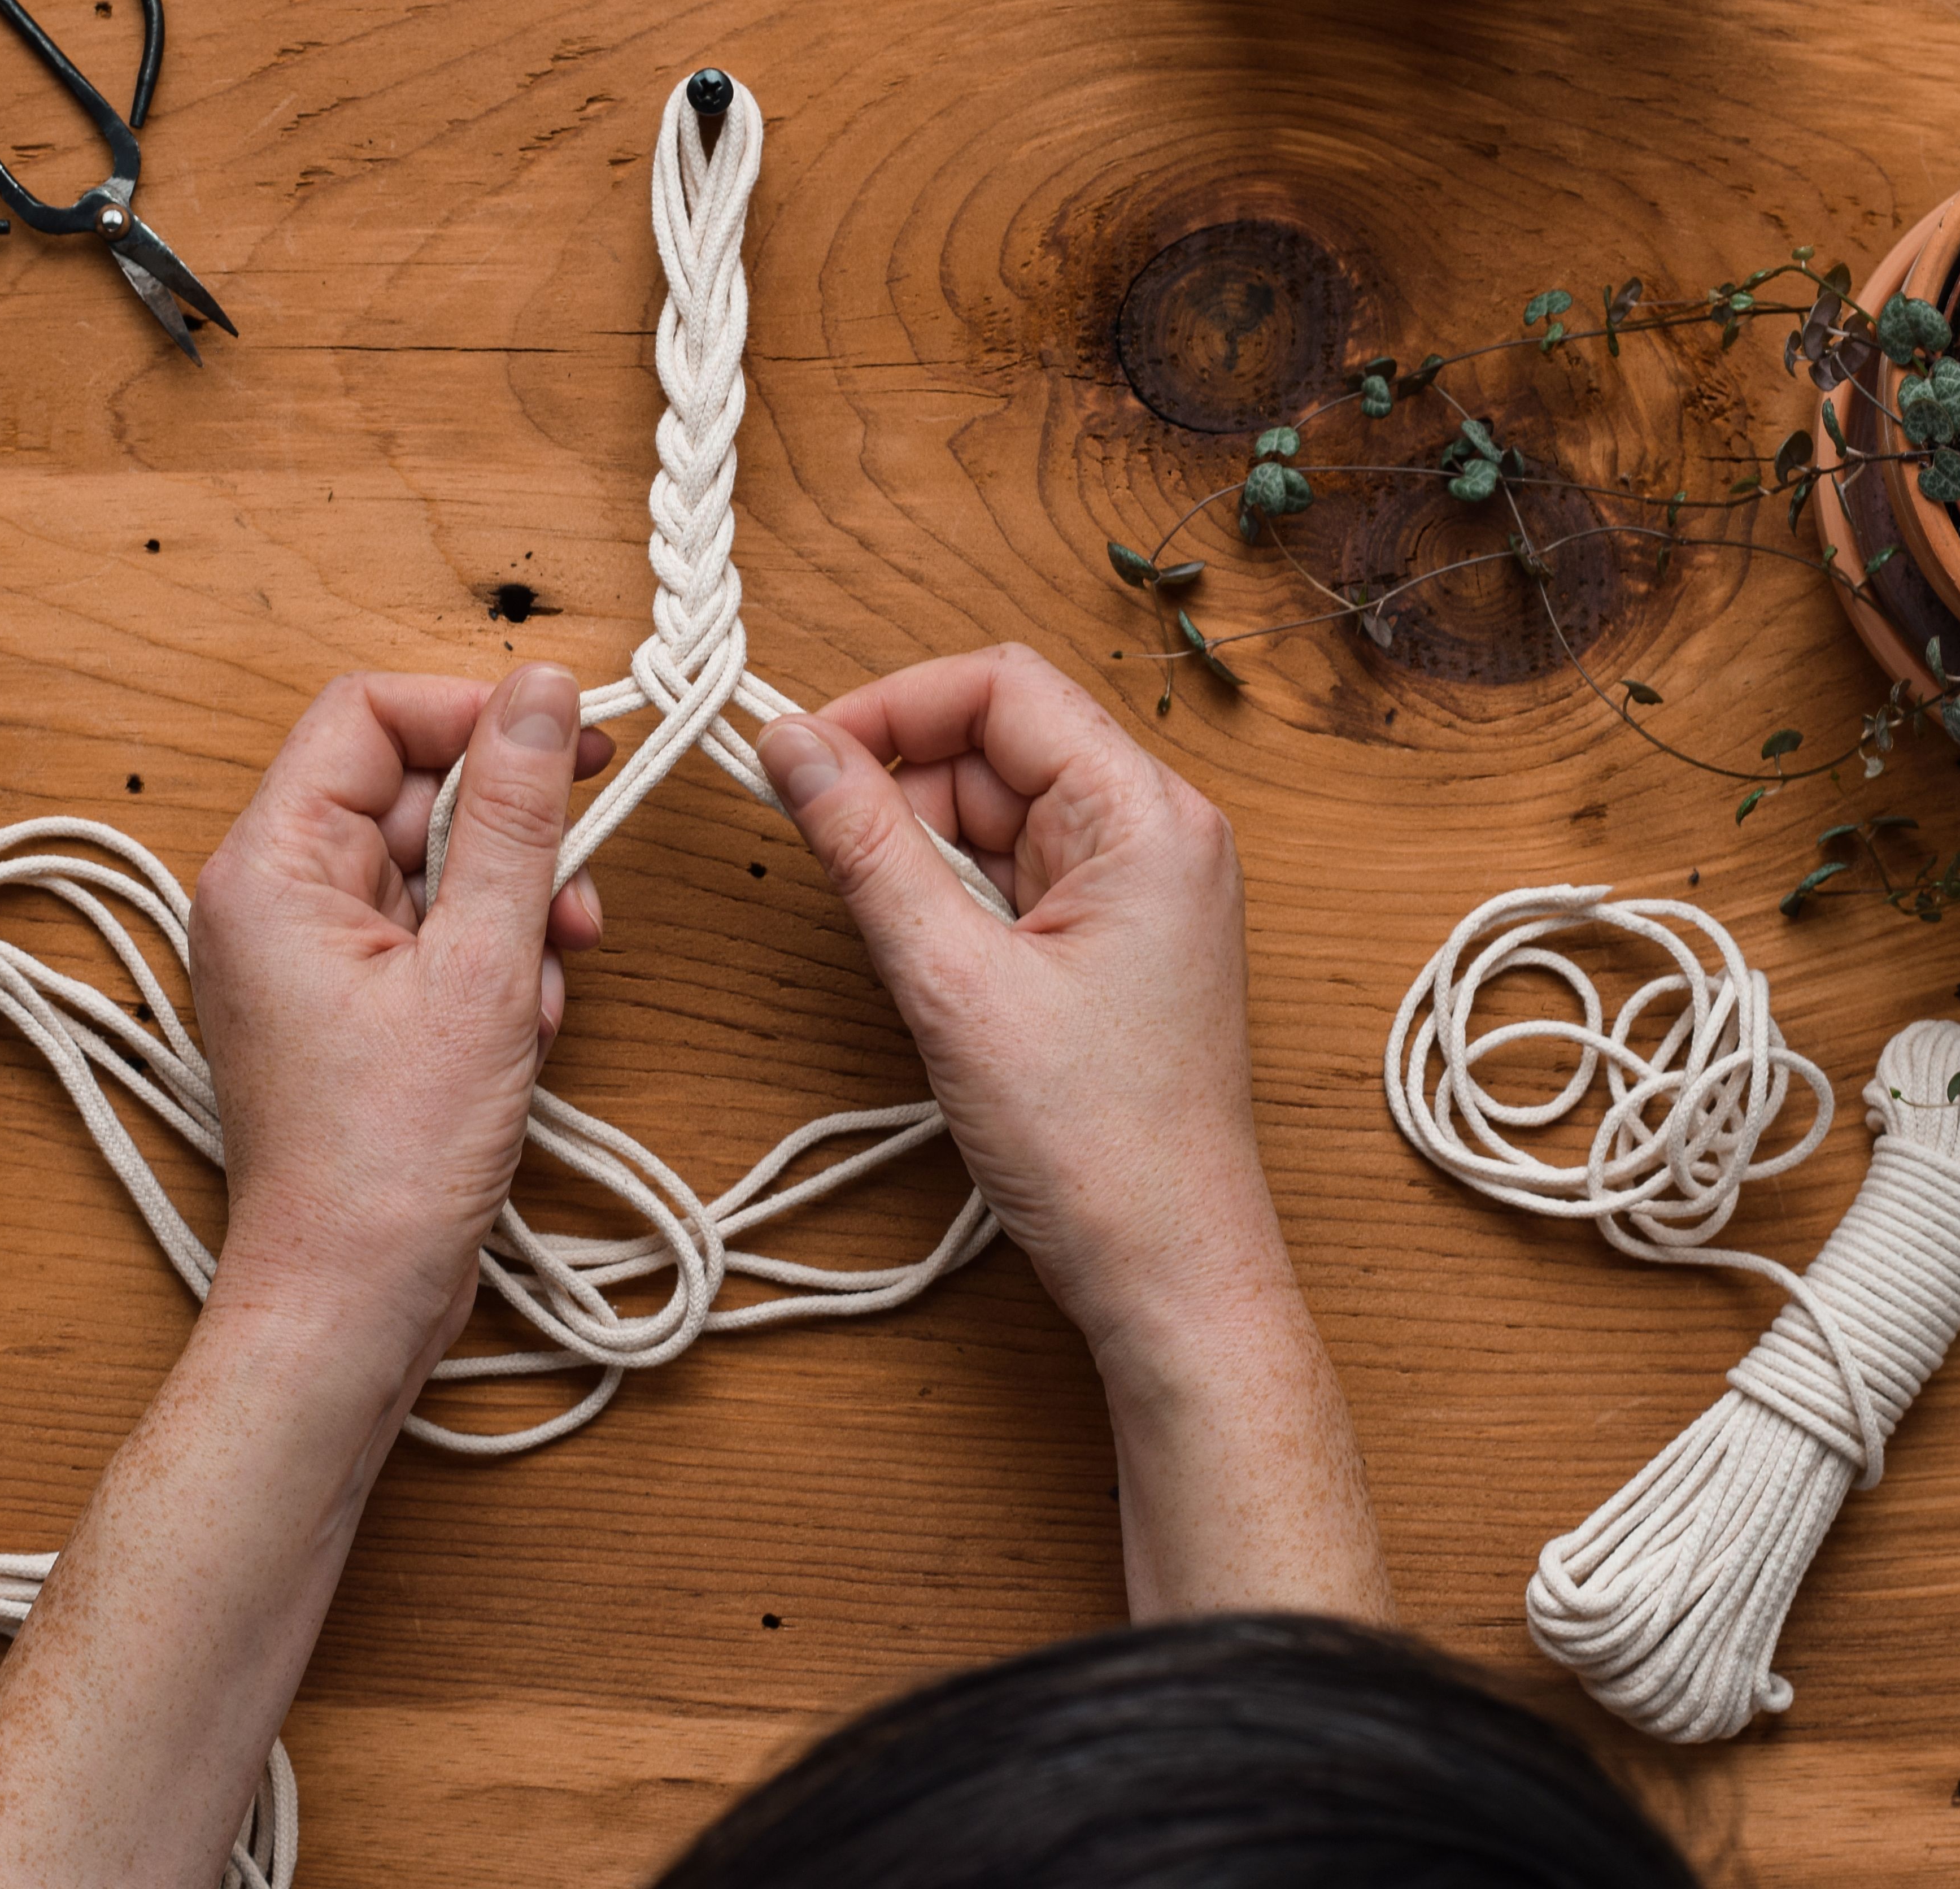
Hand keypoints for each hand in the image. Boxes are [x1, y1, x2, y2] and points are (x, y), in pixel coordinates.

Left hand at [189, 666, 609, 1370]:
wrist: (351, 1304)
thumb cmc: (390, 1160)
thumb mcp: (484, 969)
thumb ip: (518, 819)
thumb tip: (544, 695)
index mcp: (269, 867)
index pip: (368, 715)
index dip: (476, 714)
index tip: (571, 742)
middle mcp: (269, 897)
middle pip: (412, 793)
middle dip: (513, 842)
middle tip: (577, 903)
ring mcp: (305, 955)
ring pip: (437, 869)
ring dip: (515, 916)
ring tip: (544, 993)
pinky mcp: (344, 1005)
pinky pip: (432, 936)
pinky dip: (492, 970)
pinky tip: (520, 1035)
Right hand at [749, 645, 1270, 1360]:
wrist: (1170, 1273)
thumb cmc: (1097, 1144)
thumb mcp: (951, 980)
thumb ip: (865, 846)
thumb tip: (789, 744)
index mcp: (1147, 817)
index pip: (1001, 687)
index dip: (889, 706)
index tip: (799, 755)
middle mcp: (1157, 833)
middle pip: (994, 744)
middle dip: (896, 787)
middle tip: (822, 853)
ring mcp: (1139, 889)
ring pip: (993, 812)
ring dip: (920, 853)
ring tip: (892, 940)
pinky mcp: (1113, 942)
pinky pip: (1011, 876)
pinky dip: (950, 900)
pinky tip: (927, 963)